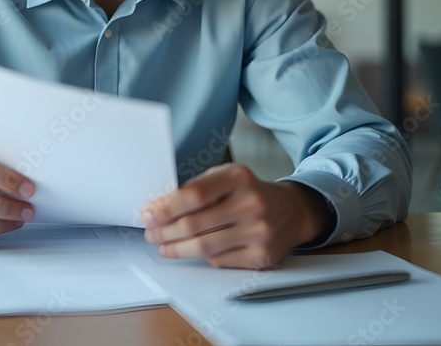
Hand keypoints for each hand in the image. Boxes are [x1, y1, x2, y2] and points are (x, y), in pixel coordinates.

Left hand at [140, 164, 332, 269]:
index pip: (193, 195)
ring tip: (163, 246)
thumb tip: (159, 208)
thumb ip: (196, 189)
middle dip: (165, 232)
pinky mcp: (261, 256)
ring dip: (176, 249)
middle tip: (151, 234)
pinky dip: (201, 258)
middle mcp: (251, 203)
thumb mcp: (225, 178)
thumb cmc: (249, 192)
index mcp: (238, 178)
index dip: (166, 208)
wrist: (292, 211)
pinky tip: (191, 251)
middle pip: (195, 224)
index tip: (148, 215)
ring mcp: (258, 232)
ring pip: (204, 247)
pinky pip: (219, 261)